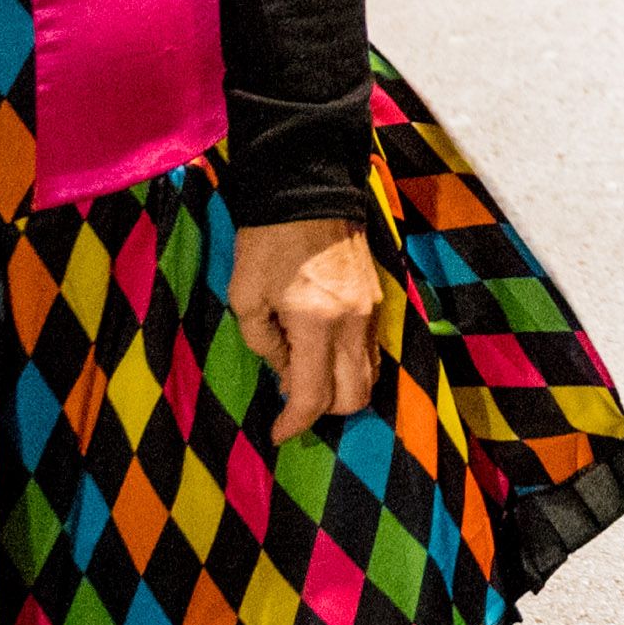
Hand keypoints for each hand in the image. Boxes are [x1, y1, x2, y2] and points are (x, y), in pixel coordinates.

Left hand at [226, 215, 379, 440]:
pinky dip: (351, 366)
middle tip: (292, 402)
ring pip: (369, 377)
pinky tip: (325, 353)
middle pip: (354, 398)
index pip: (313, 396)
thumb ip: (264, 344)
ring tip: (308, 376)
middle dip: (323, 412)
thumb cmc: (268, 242)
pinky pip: (371, 352)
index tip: (277, 433)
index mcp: (316, 325)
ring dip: (340, 390)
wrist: (309, 191)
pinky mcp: (376, 301)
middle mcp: (352, 325)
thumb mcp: (246, 297)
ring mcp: (370, 313)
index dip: (294, 423)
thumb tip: (284, 372)